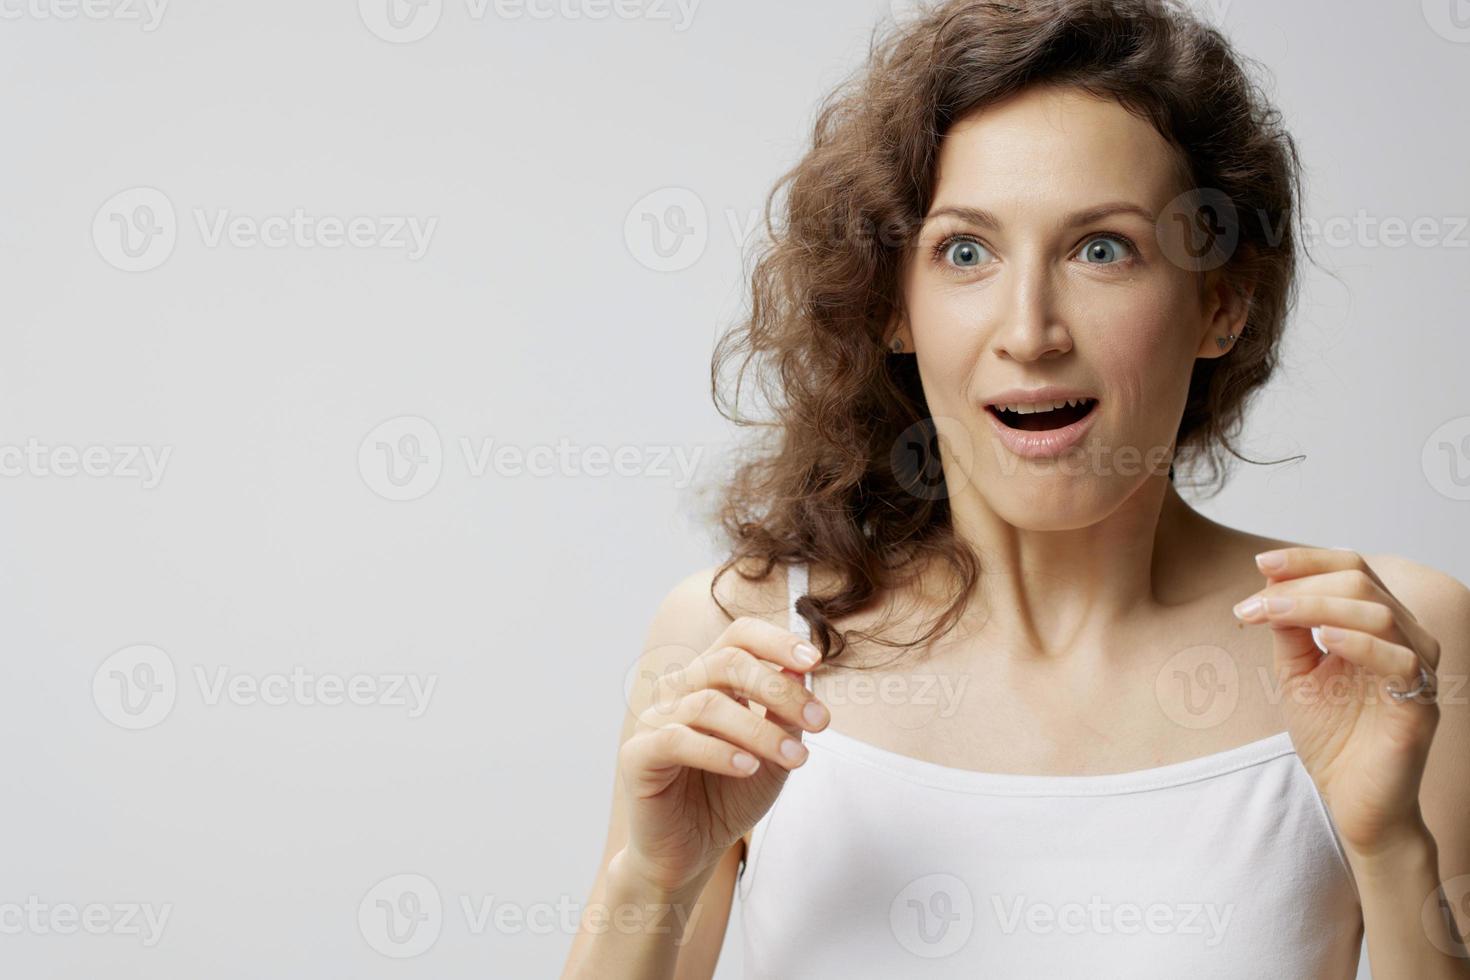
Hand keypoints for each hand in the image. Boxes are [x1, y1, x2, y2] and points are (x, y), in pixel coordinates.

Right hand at [616, 617, 829, 895]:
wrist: (692, 852)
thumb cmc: (730, 796)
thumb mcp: (773, 753)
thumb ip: (785, 713)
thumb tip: (802, 670)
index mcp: (711, 680)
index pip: (738, 636)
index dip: (776, 641)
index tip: (816, 661)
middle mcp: (679, 691)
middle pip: (727, 661)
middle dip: (779, 687)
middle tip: (820, 722)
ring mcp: (655, 720)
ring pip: (708, 704)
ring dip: (760, 730)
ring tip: (796, 759)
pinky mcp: (638, 756)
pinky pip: (676, 740)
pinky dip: (718, 752)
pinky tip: (748, 767)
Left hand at [1233, 547, 1440, 859]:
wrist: (1351, 801)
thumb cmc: (1332, 736)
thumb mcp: (1297, 672)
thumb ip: (1289, 629)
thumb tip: (1269, 585)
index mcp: (1376, 626)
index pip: (1353, 569)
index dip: (1308, 559)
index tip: (1261, 563)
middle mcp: (1403, 640)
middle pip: (1361, 582)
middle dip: (1301, 585)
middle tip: (1253, 605)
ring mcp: (1415, 671)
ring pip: (1378, 613)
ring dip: (1317, 606)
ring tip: (1273, 613)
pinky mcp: (1418, 706)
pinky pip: (1399, 662)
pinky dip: (1360, 643)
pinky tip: (1325, 639)